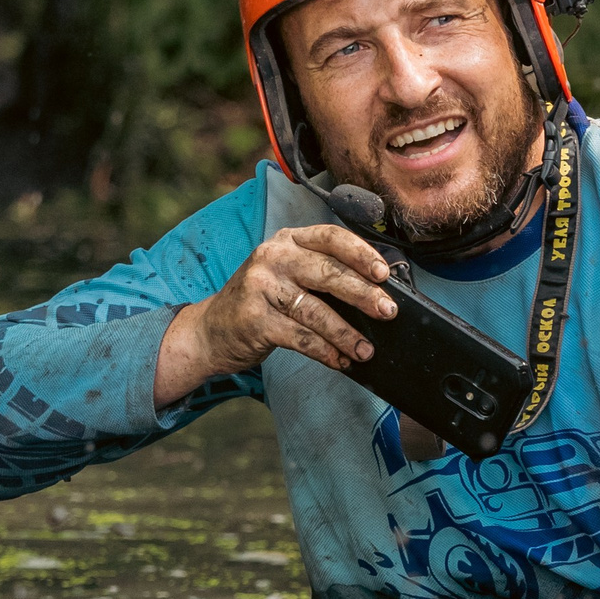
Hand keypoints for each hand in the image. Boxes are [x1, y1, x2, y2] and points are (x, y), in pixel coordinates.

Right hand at [155, 224, 397, 404]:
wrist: (210, 330)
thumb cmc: (261, 301)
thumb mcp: (287, 274)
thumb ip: (322, 273)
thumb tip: (376, 292)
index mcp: (287, 240)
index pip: (331, 237)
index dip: (361, 253)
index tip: (384, 274)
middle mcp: (273, 257)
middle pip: (328, 273)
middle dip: (364, 294)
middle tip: (388, 311)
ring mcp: (261, 287)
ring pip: (316, 310)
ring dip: (346, 334)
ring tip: (365, 350)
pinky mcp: (255, 319)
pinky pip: (301, 338)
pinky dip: (325, 352)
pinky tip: (341, 361)